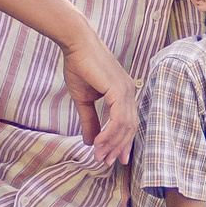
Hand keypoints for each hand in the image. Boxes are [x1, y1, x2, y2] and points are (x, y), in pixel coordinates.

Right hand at [62, 37, 140, 166]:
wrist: (76, 44)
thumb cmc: (80, 66)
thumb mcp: (84, 100)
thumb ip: (89, 120)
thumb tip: (89, 141)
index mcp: (124, 93)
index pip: (128, 123)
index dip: (121, 142)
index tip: (113, 158)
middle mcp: (129, 92)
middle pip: (130, 128)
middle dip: (118, 147)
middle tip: (107, 162)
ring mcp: (126, 90)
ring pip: (125, 126)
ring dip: (112, 144)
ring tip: (100, 156)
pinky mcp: (119, 90)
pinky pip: (118, 119)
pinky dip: (110, 133)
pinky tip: (99, 143)